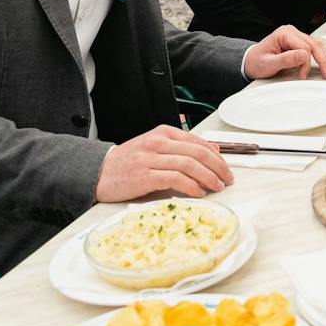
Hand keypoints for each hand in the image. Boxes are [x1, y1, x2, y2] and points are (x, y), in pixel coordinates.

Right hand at [95, 124, 232, 200]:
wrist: (98, 172)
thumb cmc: (128, 163)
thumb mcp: (156, 148)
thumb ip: (181, 149)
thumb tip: (213, 151)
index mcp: (163, 133)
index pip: (198, 142)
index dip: (217, 156)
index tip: (226, 167)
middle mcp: (158, 142)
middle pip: (198, 153)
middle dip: (218, 167)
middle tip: (227, 179)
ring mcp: (151, 158)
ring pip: (190, 165)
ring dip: (209, 177)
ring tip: (217, 187)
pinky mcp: (145, 175)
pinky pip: (176, 179)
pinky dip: (191, 186)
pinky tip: (199, 192)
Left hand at [245, 24, 325, 80]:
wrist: (251, 62)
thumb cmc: (257, 62)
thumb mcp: (269, 63)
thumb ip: (286, 59)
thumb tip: (304, 55)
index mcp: (284, 33)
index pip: (303, 47)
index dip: (305, 63)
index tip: (302, 76)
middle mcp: (292, 32)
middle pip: (313, 45)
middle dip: (322, 61)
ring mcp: (296, 36)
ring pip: (317, 45)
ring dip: (325, 59)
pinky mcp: (299, 42)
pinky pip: (314, 48)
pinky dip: (321, 57)